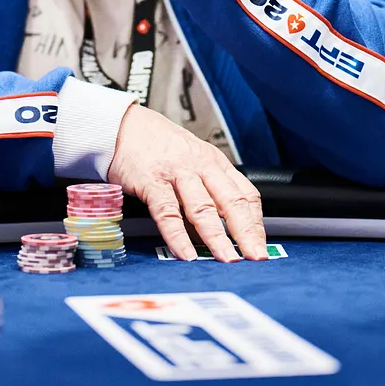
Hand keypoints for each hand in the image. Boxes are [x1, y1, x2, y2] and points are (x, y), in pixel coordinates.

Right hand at [106, 103, 266, 261]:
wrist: (124, 125)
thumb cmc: (158, 146)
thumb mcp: (192, 162)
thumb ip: (205, 194)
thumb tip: (214, 234)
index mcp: (215, 163)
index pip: (246, 194)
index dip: (256, 223)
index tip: (261, 246)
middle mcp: (201, 167)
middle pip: (231, 201)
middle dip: (246, 232)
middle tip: (255, 257)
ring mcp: (177, 173)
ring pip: (203, 208)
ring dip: (217, 237)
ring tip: (226, 259)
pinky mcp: (151, 181)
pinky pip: (168, 212)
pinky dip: (178, 235)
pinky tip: (186, 253)